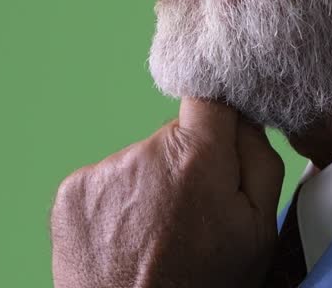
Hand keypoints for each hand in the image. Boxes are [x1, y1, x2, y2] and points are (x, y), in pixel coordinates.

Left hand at [50, 98, 284, 286]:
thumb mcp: (259, 232)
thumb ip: (260, 159)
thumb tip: (246, 118)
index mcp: (197, 157)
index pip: (207, 90)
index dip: (218, 104)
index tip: (221, 116)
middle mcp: (143, 153)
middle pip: (175, 135)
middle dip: (188, 163)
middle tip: (193, 215)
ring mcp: (102, 172)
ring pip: (140, 160)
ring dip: (150, 187)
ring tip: (157, 237)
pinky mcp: (72, 192)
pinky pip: (106, 182)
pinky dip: (118, 206)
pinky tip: (128, 241)